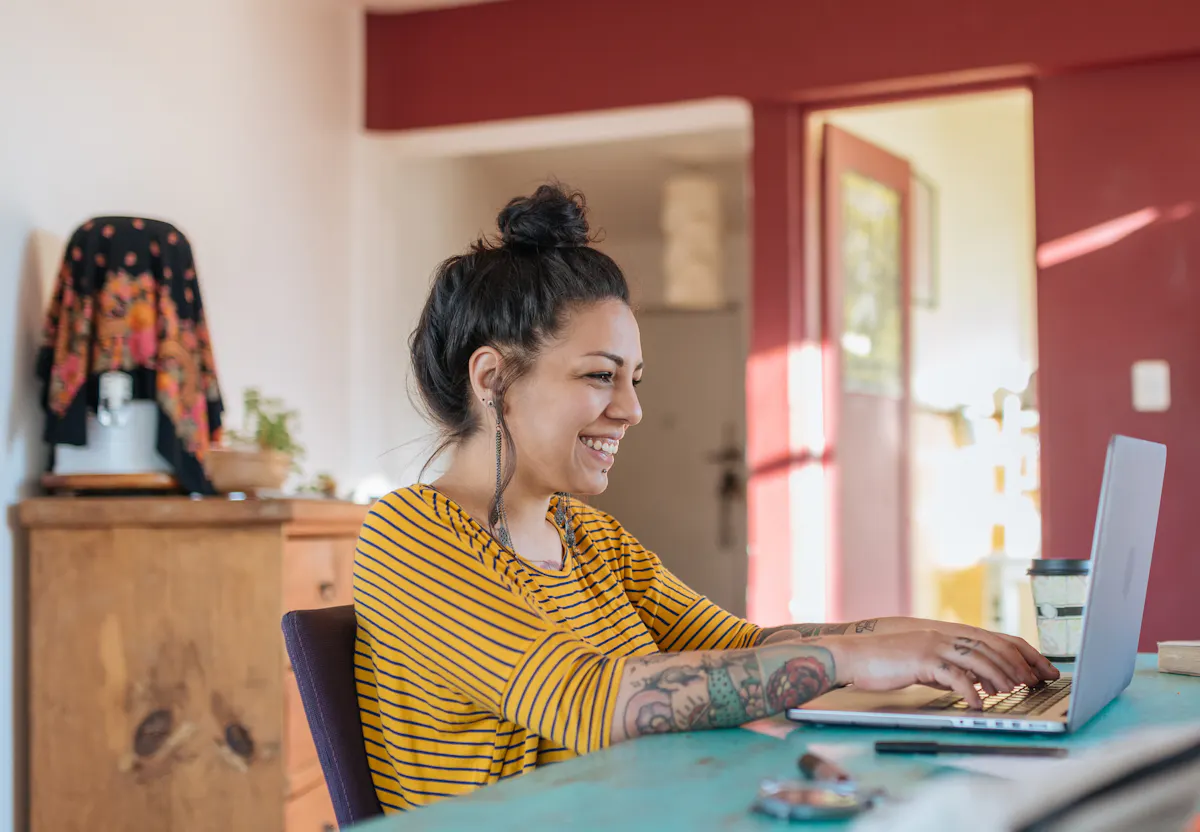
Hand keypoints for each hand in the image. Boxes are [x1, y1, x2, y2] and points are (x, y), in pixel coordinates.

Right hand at [874, 617, 1058, 684]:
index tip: (1043, 669)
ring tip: (1010, 691)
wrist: (856, 657)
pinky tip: (977, 703)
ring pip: (977, 657)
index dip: (1024, 653)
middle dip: (1019, 664)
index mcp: (950, 635)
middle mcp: (946, 635)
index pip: (997, 639)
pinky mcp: (921, 659)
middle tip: (1036, 682)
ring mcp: (934, 645)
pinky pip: (952, 674)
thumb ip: (952, 669)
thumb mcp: (927, 664)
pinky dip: (969, 690)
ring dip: (998, 675)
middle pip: (993, 646)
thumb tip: (979, 682)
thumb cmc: (888, 664)